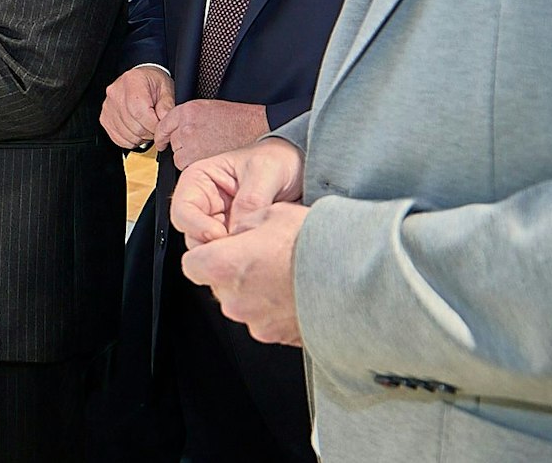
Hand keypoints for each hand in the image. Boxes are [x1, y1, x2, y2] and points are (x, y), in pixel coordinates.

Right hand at [99, 65, 174, 149]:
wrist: (140, 79)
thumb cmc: (153, 83)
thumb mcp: (166, 89)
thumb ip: (167, 106)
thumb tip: (165, 122)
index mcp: (132, 81)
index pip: (140, 112)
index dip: (153, 125)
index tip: (161, 126)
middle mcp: (116, 93)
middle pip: (133, 125)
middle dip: (149, 132)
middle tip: (156, 126)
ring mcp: (108, 106)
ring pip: (126, 134)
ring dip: (140, 137)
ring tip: (147, 127)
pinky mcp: (105, 118)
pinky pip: (118, 138)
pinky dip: (130, 140)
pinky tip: (137, 131)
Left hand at [156, 99, 269, 169]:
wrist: (260, 128)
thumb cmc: (240, 120)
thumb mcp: (210, 109)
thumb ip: (190, 118)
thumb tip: (176, 130)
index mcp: (188, 111)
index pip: (163, 125)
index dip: (162, 135)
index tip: (162, 141)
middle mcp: (187, 127)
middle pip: (173, 143)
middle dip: (183, 147)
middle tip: (201, 146)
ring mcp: (192, 144)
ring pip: (179, 158)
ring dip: (190, 159)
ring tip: (209, 152)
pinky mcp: (200, 160)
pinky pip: (189, 168)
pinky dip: (198, 167)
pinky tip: (212, 159)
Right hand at [171, 137, 303, 248]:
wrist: (301, 169)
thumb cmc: (278, 159)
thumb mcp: (265, 170)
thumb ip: (250, 200)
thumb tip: (238, 230)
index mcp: (199, 181)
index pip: (182, 211)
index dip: (196, 226)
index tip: (219, 234)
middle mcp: (205, 205)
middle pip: (193, 236)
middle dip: (213, 245)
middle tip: (239, 246)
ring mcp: (221, 224)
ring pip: (211, 250)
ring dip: (230, 253)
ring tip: (254, 245)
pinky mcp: (237, 239)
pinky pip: (231, 255)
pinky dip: (243, 257)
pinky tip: (259, 249)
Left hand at [179, 201, 308, 345]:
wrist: (359, 280)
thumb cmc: (317, 244)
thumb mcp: (272, 213)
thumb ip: (243, 225)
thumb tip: (237, 233)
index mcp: (224, 266)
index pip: (192, 264)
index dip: (206, 254)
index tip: (221, 248)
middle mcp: (234, 301)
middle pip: (220, 286)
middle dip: (235, 273)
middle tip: (265, 257)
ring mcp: (257, 324)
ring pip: (245, 305)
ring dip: (258, 292)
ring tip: (289, 274)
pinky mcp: (280, 339)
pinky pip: (269, 321)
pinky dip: (279, 310)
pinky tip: (301, 292)